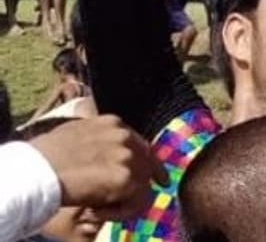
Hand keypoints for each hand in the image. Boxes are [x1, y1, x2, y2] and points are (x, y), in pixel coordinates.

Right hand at [29, 115, 167, 219]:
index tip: (158, 179)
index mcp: (114, 124)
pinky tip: (94, 211)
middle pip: (147, 165)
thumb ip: (97, 140)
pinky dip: (119, 213)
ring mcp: (128, 156)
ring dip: (123, 203)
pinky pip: (136, 202)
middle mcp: (125, 136)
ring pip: (143, 186)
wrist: (35, 171)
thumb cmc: (45, 157)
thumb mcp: (75, 133)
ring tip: (96, 209)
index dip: (149, 165)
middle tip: (118, 204)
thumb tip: (104, 155)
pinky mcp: (126, 178)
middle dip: (137, 186)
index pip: (141, 145)